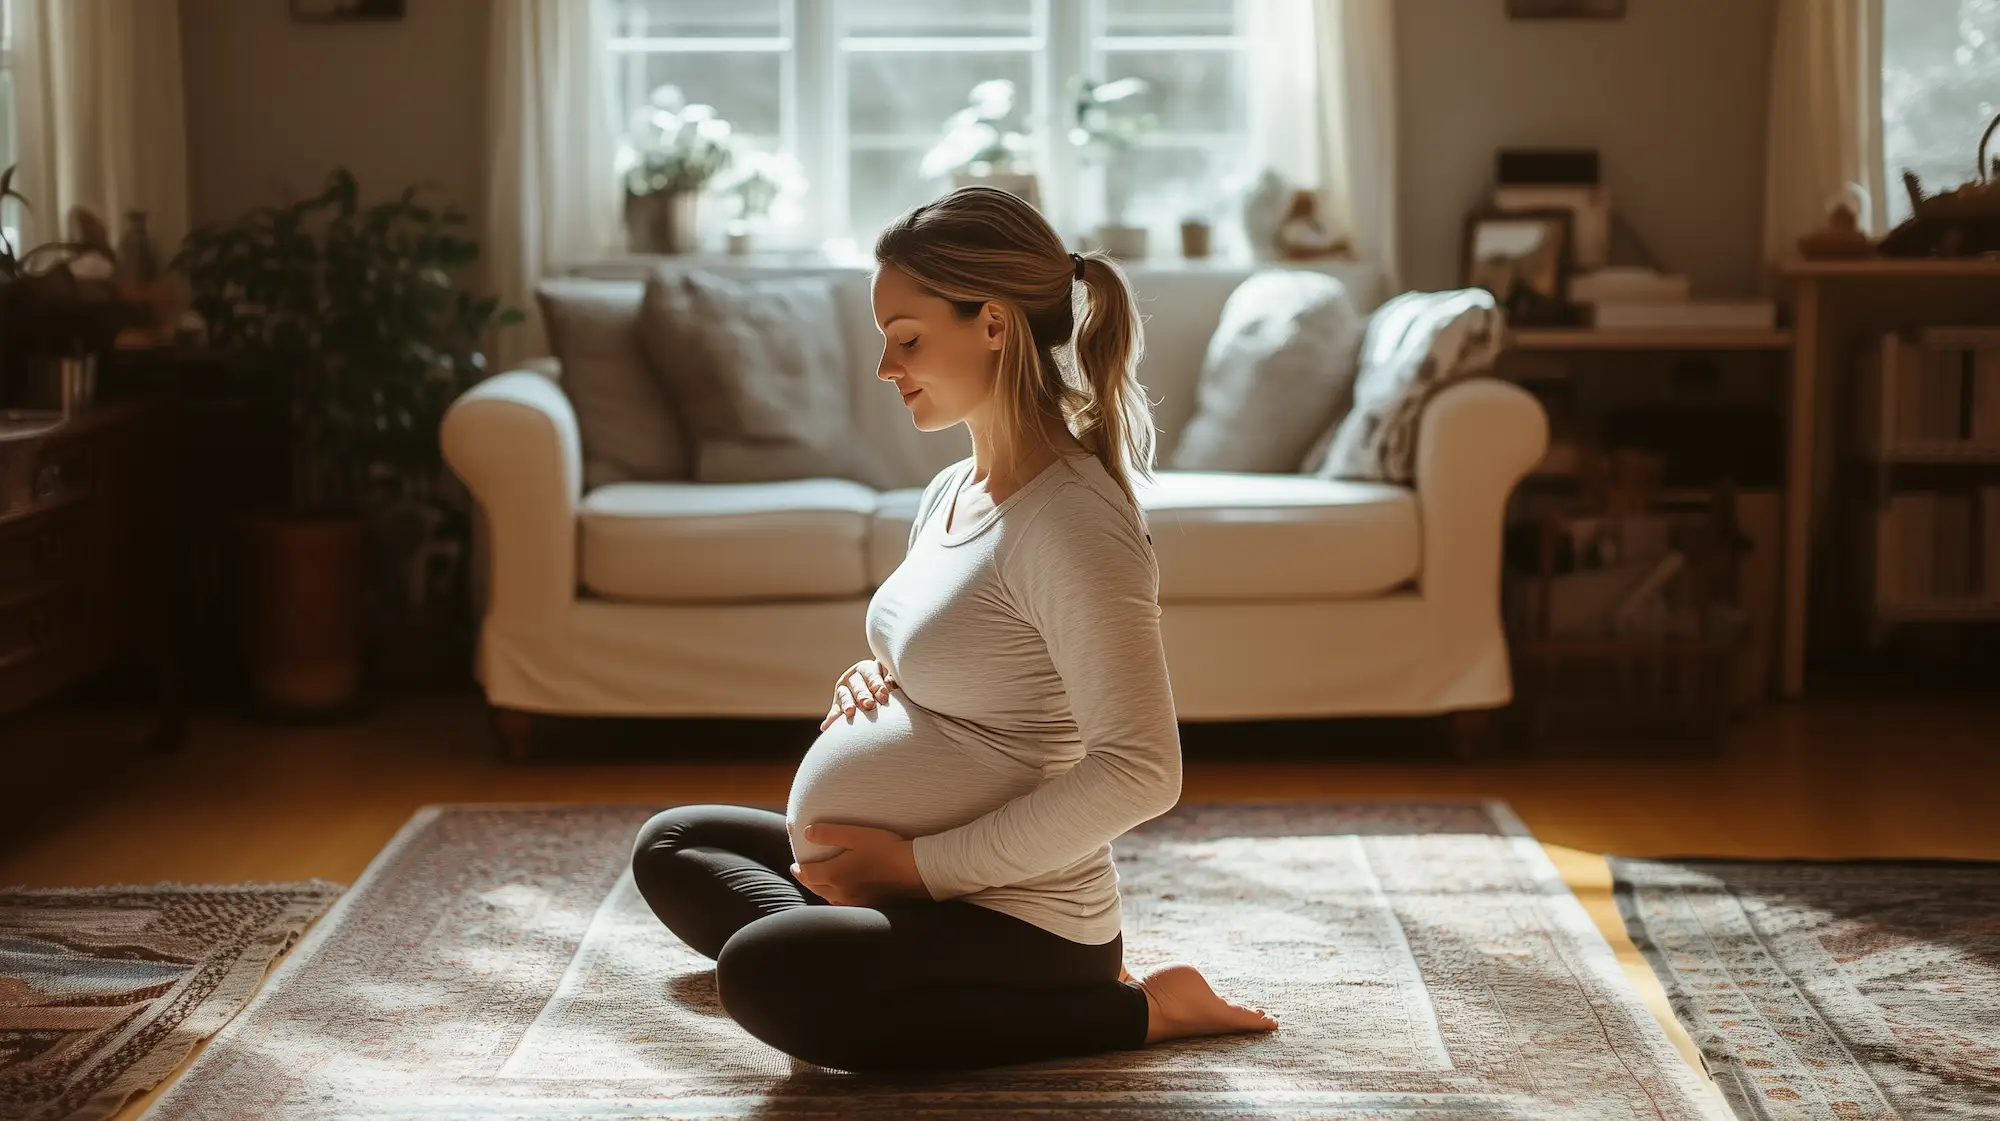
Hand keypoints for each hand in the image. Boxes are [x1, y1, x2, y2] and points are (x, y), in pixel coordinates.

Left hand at [790, 823, 928, 906]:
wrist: (914, 869)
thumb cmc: (885, 848)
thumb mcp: (856, 835)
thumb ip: (829, 833)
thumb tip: (806, 833)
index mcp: (834, 875)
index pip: (807, 874)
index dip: (798, 869)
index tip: (795, 865)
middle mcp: (841, 893)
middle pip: (815, 888)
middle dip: (806, 880)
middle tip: (802, 873)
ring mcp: (854, 902)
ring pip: (828, 898)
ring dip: (820, 889)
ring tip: (819, 881)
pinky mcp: (868, 905)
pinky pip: (843, 904)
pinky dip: (835, 897)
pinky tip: (842, 892)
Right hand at [819, 658, 897, 730]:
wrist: (877, 696)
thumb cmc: (889, 686)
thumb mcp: (890, 679)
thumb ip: (891, 680)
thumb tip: (891, 681)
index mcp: (867, 668)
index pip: (872, 675)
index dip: (878, 686)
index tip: (884, 697)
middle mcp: (853, 678)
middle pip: (858, 685)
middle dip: (863, 695)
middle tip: (869, 704)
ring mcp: (843, 691)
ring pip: (844, 696)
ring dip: (847, 704)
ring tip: (850, 712)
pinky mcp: (837, 704)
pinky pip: (835, 712)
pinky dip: (831, 719)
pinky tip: (826, 727)